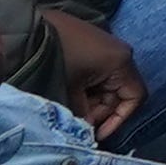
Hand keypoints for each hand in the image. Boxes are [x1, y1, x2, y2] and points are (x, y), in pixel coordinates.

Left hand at [46, 12, 147, 144]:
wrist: (29, 30)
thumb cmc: (55, 60)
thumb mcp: (70, 91)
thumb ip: (82, 113)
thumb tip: (86, 131)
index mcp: (121, 62)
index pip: (135, 97)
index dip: (119, 119)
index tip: (98, 134)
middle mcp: (120, 53)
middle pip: (120, 92)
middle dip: (101, 111)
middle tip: (79, 122)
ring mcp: (107, 47)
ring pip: (108, 84)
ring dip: (92, 100)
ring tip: (71, 108)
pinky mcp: (93, 45)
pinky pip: (99, 73)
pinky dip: (88, 87)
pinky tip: (71, 93)